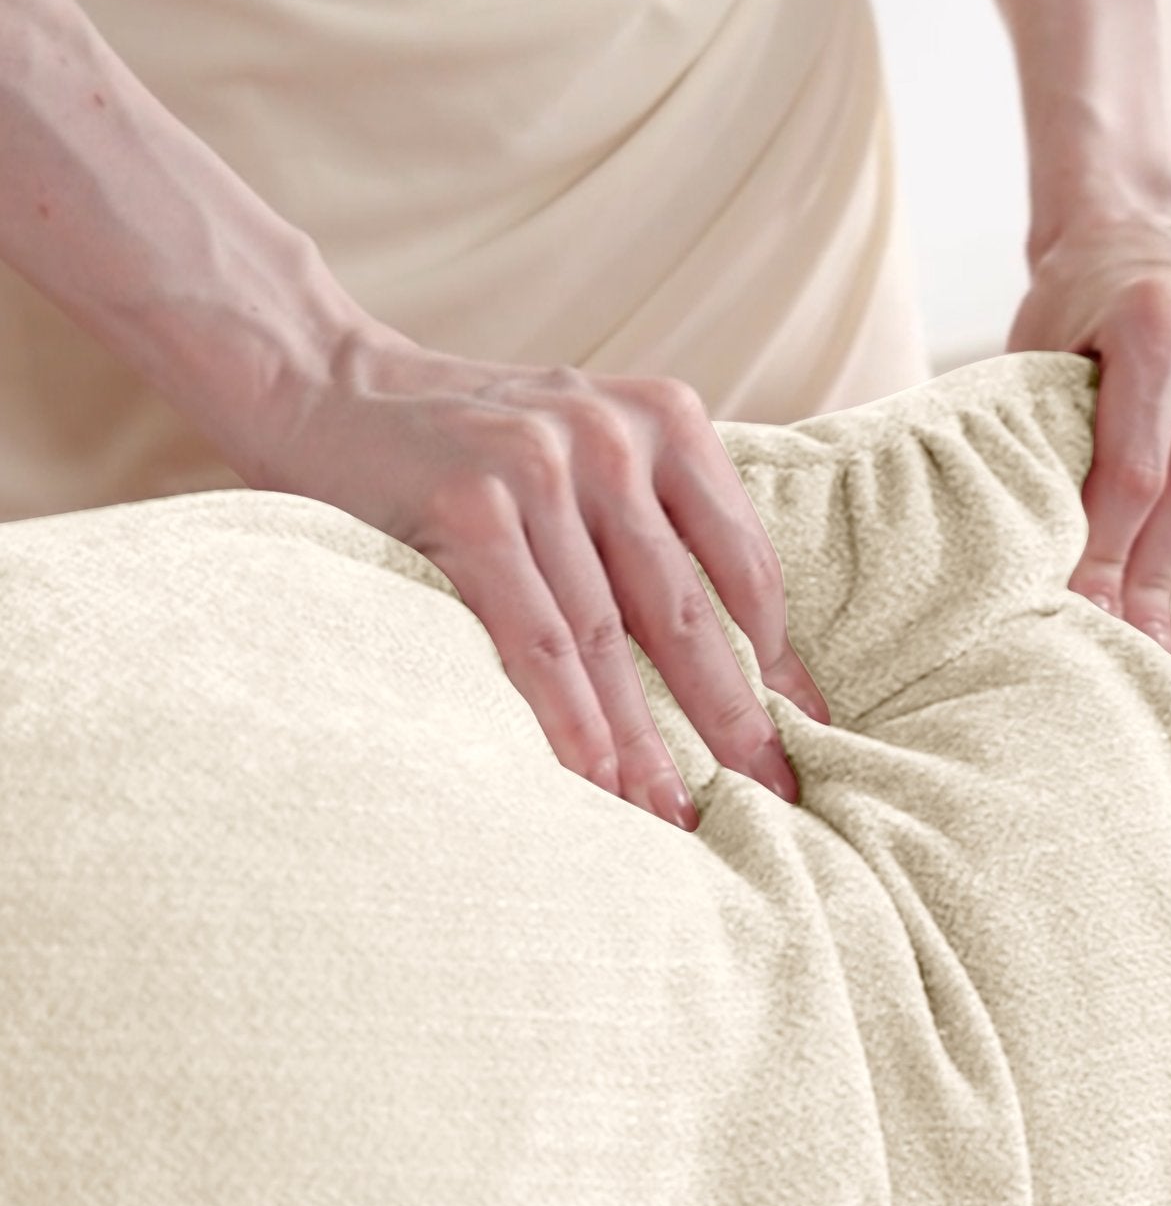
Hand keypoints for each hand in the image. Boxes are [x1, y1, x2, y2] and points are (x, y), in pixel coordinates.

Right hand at [226, 328, 827, 830]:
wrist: (327, 383)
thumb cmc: (471, 440)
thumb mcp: (587, 445)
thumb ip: (655, 518)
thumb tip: (742, 651)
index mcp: (665, 420)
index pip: (743, 560)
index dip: (779, 656)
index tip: (808, 730)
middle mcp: (612, 437)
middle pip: (685, 610)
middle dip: (733, 717)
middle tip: (776, 798)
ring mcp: (540, 469)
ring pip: (608, 640)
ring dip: (645, 744)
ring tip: (677, 822)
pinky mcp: (470, 506)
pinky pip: (534, 640)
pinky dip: (568, 719)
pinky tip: (594, 783)